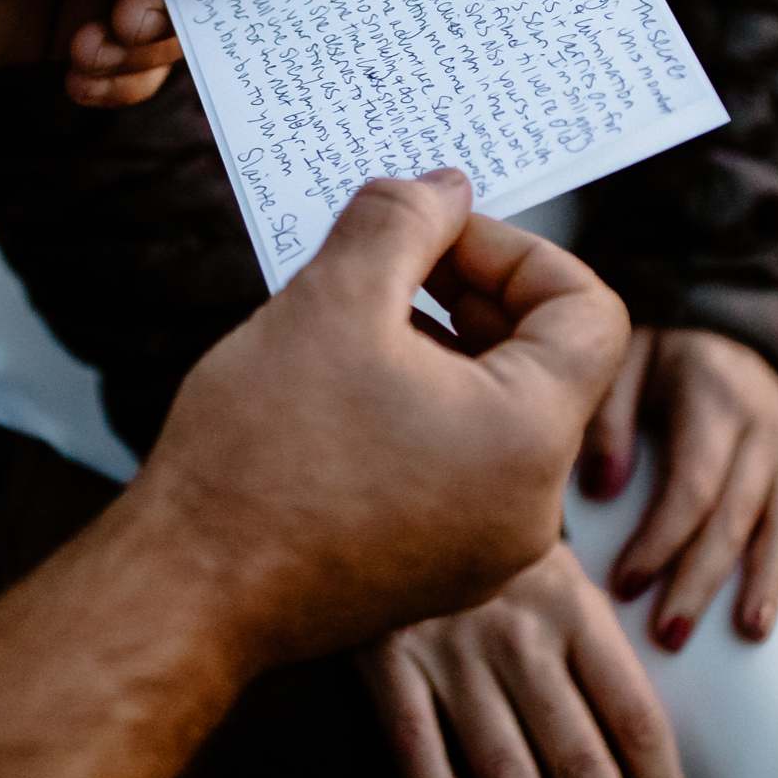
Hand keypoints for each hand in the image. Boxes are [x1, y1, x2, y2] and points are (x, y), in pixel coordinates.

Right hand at [143, 170, 627, 668]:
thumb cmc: (260, 450)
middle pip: (540, 362)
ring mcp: (483, 549)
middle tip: (376, 269)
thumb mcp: (329, 300)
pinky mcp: (432, 573)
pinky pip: (452, 470)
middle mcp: (531, 506)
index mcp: (531, 436)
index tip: (426, 236)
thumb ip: (399, 224)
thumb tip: (443, 188)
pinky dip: (410, 415)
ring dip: (431, 352)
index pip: (586, 309)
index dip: (509, 250)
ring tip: (340, 331)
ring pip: (489, 415)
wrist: (191, 589)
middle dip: (463, 295)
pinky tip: (329, 399)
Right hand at [362, 544, 690, 777]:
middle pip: (577, 756)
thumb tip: (638, 707)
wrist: (374, 470)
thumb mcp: (543, 545)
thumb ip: (586, 617)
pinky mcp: (381, 655)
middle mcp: (515, 631)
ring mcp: (446, 647)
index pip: (632, 712)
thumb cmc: (472, 520)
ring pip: (503, 765)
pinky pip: (414, 741)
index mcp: (570, 603)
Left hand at [582, 326, 777, 647]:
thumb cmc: (656, 346)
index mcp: (714, 403)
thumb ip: (608, 420)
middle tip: (672, 633)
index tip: (625, 585)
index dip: (661, 540)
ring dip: (768, 583)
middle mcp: (763, 432)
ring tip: (750, 633)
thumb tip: (604, 490)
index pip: (693, 487)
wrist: (719, 317)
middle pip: (736, 519)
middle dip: (703, 581)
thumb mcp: (622, 359)